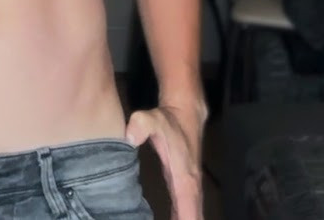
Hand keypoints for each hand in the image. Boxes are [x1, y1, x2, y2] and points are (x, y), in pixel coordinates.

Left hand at [125, 102, 204, 219]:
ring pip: (192, 214)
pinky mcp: (183, 185)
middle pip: (193, 217)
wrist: (185, 113)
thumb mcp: (152, 118)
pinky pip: (186, 210)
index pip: (188, 209)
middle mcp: (190, 186)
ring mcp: (189, 187)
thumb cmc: (169, 120)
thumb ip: (141, 124)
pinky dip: (182, 218)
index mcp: (184, 178)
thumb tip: (130, 137)